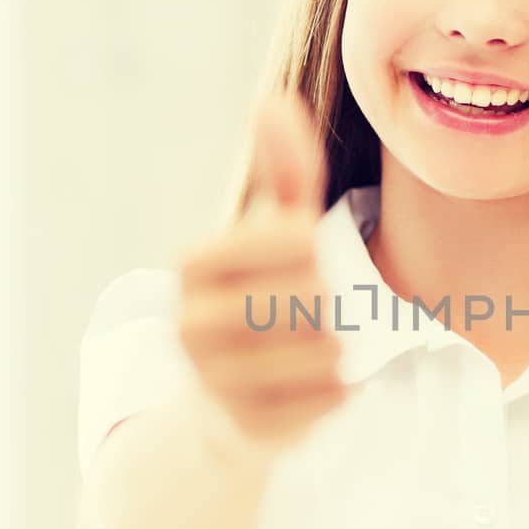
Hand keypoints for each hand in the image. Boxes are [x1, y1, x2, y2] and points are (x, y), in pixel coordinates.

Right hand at [176, 89, 351, 456]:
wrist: (227, 402)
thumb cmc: (260, 296)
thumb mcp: (274, 231)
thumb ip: (282, 170)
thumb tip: (271, 97)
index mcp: (192, 267)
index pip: (286, 239)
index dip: (310, 245)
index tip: (309, 252)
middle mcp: (188, 325)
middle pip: (307, 298)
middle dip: (327, 300)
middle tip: (316, 307)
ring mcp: (212, 383)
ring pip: (320, 352)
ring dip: (337, 346)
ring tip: (324, 345)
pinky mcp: (245, 431)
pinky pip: (325, 402)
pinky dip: (340, 391)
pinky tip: (329, 383)